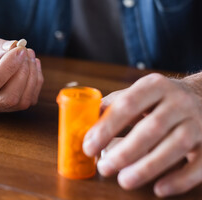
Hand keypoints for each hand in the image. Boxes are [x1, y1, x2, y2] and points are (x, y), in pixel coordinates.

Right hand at [0, 37, 43, 115]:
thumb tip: (14, 47)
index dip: (8, 66)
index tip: (19, 49)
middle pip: (8, 97)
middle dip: (22, 72)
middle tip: (25, 50)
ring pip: (21, 102)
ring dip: (31, 77)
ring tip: (29, 55)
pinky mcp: (6, 109)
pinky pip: (28, 100)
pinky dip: (35, 82)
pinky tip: (31, 65)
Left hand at [83, 73, 201, 196]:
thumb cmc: (160, 99)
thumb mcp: (139, 93)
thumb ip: (113, 106)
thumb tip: (83, 123)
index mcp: (155, 86)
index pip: (127, 104)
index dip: (106, 127)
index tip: (88, 146)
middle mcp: (179, 102)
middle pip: (152, 128)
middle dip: (125, 151)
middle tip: (104, 168)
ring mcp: (198, 122)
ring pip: (176, 146)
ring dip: (148, 167)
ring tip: (124, 180)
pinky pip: (199, 164)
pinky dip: (180, 179)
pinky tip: (159, 189)